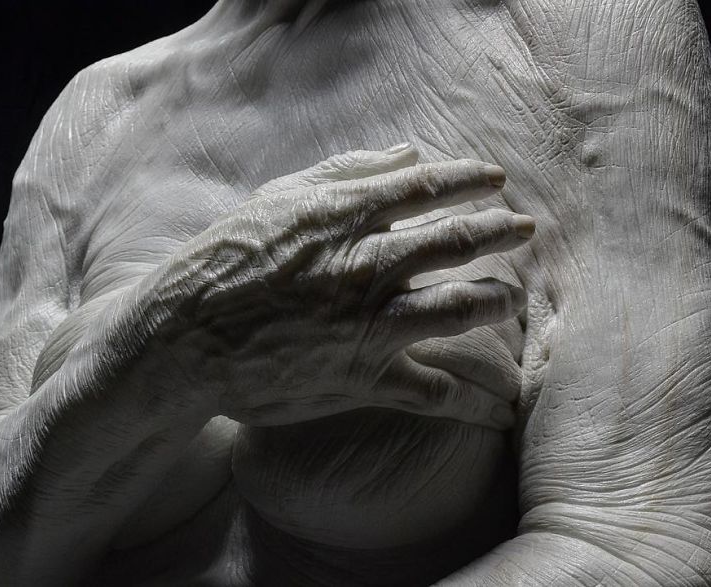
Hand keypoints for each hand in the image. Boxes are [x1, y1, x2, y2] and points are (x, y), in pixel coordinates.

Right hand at [147, 145, 535, 427]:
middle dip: (502, 232)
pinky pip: (433, 391)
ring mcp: (370, 324)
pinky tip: (499, 404)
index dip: (470, 182)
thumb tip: (409, 152)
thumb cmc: (225, 262)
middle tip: (526, 229)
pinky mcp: (364, 377)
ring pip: (460, 308)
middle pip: (458, 242)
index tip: (496, 181)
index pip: (427, 187)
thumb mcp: (279, 200)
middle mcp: (367, 266)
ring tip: (512, 299)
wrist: (184, 337)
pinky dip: (471, 399)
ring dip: (497, 301)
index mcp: (345, 217)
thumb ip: (346, 173)